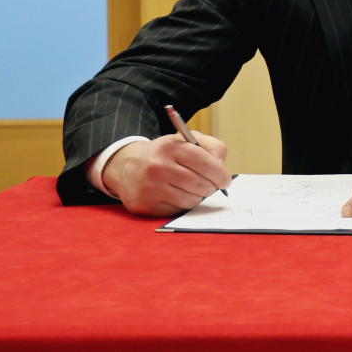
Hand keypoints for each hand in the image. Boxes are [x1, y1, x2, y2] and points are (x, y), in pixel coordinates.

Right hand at [102, 132, 230, 217]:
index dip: (221, 175)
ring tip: (190, 188)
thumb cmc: (165, 154)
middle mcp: (158, 167)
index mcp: (171, 147)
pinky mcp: (144, 205)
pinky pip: (177, 211)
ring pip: (191, 200)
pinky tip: (174, 195)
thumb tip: (222, 168)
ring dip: (197, 197)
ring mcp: (150, 188)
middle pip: (201, 185)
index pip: (206, 164)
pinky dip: (181, 205)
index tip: (225, 181)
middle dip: (211, 187)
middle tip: (210, 186)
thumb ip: (212, 148)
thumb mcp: (186, 140)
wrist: (126, 166)